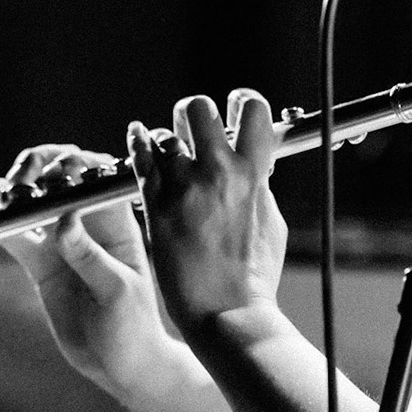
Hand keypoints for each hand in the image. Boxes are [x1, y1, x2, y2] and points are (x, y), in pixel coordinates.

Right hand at [0, 145, 169, 391]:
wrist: (121, 364)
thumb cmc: (133, 326)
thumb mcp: (116, 291)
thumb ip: (89, 256)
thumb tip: (64, 221)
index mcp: (117, 220)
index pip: (95, 177)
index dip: (73, 165)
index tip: (53, 173)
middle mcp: (89, 222)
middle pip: (57, 180)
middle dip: (33, 172)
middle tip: (14, 185)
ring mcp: (62, 241)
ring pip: (29, 206)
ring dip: (1, 193)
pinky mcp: (41, 263)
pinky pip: (14, 237)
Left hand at [127, 88, 286, 331]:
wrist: (226, 310)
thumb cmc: (255, 273)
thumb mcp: (272, 221)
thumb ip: (260, 186)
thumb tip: (255, 166)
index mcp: (254, 173)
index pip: (251, 107)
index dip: (242, 102)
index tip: (235, 110)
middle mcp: (217, 172)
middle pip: (198, 107)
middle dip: (195, 113)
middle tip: (194, 129)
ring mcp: (182, 187)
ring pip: (164, 133)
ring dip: (167, 139)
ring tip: (170, 152)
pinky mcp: (155, 205)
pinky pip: (140, 158)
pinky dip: (140, 145)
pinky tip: (139, 141)